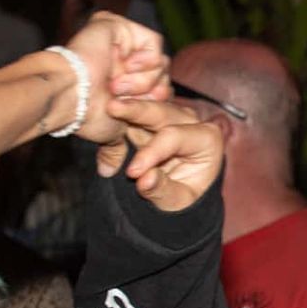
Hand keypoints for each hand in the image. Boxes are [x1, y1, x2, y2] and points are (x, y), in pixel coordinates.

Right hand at [61, 11, 172, 142]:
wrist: (72, 94)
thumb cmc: (86, 114)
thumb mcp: (111, 131)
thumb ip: (116, 146)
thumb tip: (108, 171)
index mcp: (125, 81)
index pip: (159, 89)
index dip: (155, 104)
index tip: (138, 115)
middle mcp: (125, 60)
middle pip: (163, 75)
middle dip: (149, 93)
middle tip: (125, 99)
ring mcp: (124, 42)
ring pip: (160, 62)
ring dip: (142, 80)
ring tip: (116, 86)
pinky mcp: (122, 27)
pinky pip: (154, 44)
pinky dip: (145, 61)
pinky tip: (125, 67)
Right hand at [108, 99, 226, 211]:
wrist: (175, 195)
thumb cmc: (181, 199)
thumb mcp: (176, 202)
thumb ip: (162, 190)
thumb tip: (143, 180)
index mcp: (206, 139)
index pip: (174, 137)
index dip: (151, 153)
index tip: (131, 172)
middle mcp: (189, 120)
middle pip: (160, 111)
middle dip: (134, 110)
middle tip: (111, 108)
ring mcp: (168, 114)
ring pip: (143, 105)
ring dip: (122, 105)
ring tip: (104, 105)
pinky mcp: (147, 117)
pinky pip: (130, 110)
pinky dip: (115, 111)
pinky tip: (100, 108)